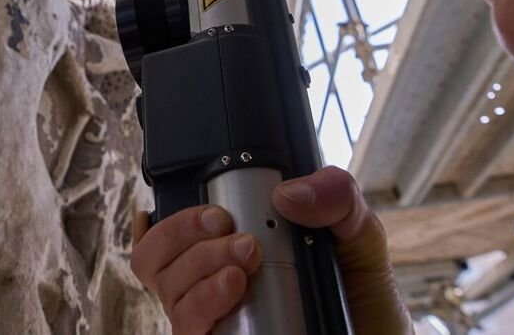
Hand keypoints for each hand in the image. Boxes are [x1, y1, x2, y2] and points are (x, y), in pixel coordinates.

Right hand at [130, 166, 410, 334]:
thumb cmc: (359, 293)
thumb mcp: (357, 235)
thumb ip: (335, 198)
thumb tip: (287, 193)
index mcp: (228, 250)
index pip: (170, 232)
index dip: (178, 219)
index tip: (220, 213)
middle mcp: (211, 286)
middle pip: (154, 261)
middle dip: (186, 237)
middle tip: (242, 239)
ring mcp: (216, 321)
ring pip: (169, 295)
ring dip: (199, 271)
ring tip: (244, 267)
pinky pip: (187, 330)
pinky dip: (203, 306)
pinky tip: (234, 292)